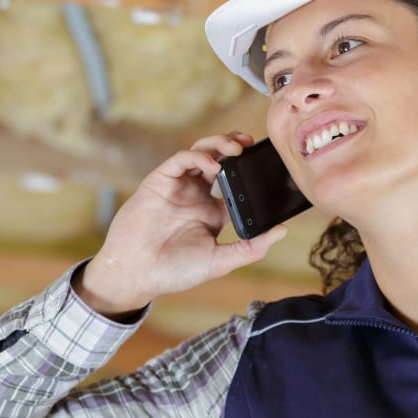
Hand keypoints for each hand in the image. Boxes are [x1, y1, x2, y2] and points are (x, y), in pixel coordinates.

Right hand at [78, 132, 287, 314]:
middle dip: (235, 147)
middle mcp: (196, 195)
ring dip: (219, 145)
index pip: (236, 184)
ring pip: (201, 153)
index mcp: (212, 212)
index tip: (268, 168)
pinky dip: (198, 156)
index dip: (250, 173)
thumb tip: (282, 231)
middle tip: (250, 144)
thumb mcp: (220, 261)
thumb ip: (251, 247)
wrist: (135, 273)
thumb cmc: (174, 271)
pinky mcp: (160, 181)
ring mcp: (178, 186)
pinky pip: (181, 159)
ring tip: (236, 147)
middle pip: (220, 160)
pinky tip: (213, 164)